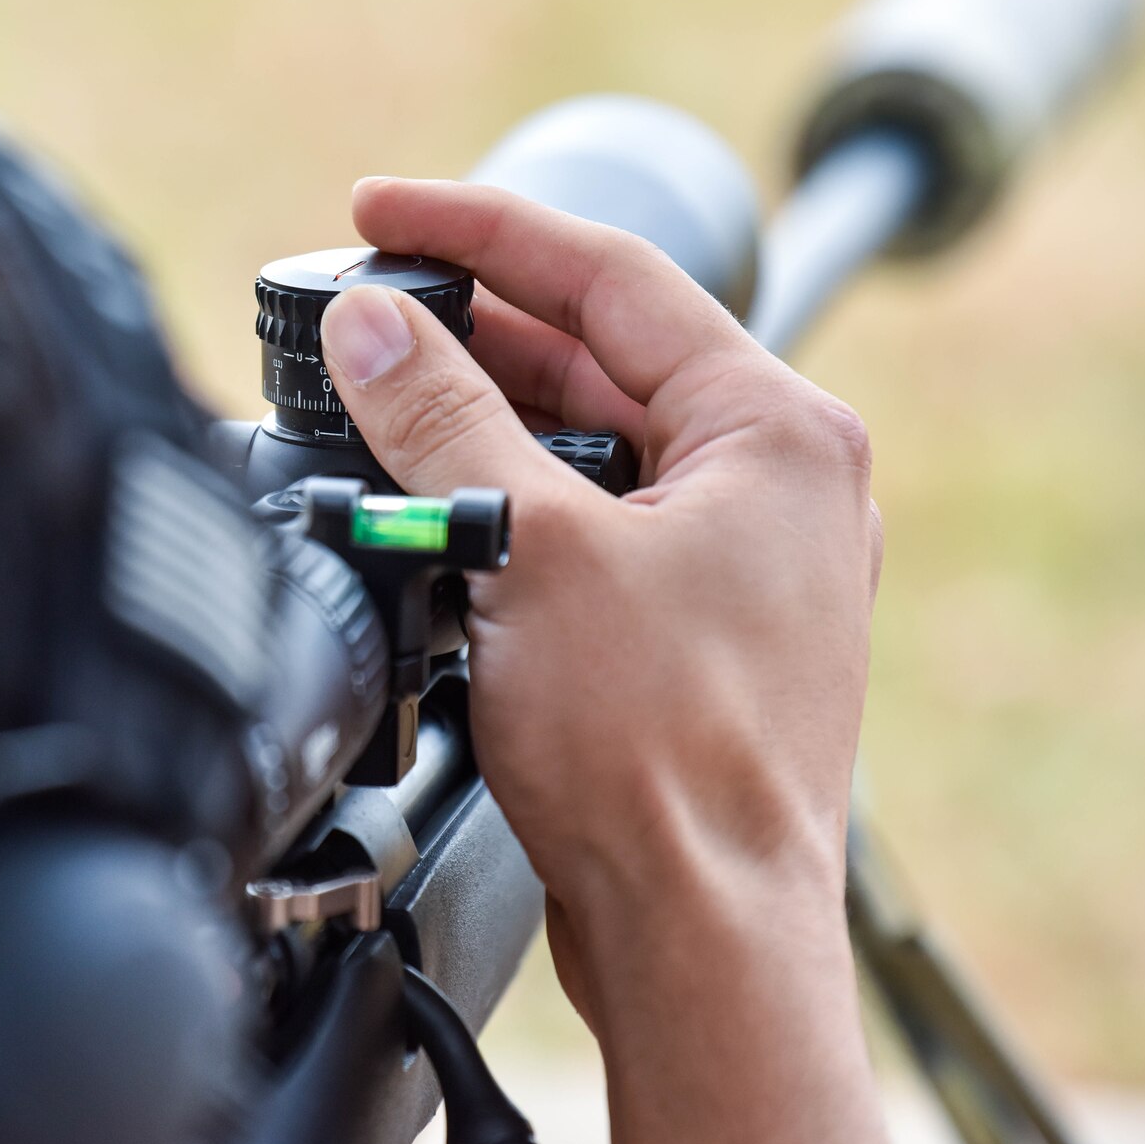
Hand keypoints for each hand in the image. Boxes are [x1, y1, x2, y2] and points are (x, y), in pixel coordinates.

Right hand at [320, 177, 895, 1143]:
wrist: (698, 935)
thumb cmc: (657, 755)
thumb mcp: (528, 550)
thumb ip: (443, 420)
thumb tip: (375, 323)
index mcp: (778, 429)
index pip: (610, 274)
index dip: (480, 229)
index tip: (380, 208)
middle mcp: (777, 483)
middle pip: (602, 355)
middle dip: (474, 330)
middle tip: (365, 313)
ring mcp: (741, 561)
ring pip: (592, 444)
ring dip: (484, 420)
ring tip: (379, 405)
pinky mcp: (692, 630)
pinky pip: (590, 524)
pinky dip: (510, 504)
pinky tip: (434, 514)